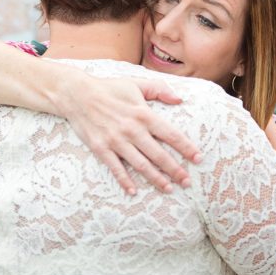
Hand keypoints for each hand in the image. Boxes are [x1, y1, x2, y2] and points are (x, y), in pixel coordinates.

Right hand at [60, 76, 200, 194]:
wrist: (77, 94)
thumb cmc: (109, 88)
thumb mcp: (135, 83)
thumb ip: (159, 89)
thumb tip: (180, 99)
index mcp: (143, 114)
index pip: (171, 134)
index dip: (186, 148)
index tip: (199, 158)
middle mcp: (132, 130)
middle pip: (159, 155)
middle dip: (175, 170)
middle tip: (187, 182)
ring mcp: (116, 141)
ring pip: (141, 165)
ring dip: (156, 178)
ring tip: (169, 189)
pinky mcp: (101, 148)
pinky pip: (116, 168)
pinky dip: (125, 181)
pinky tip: (133, 191)